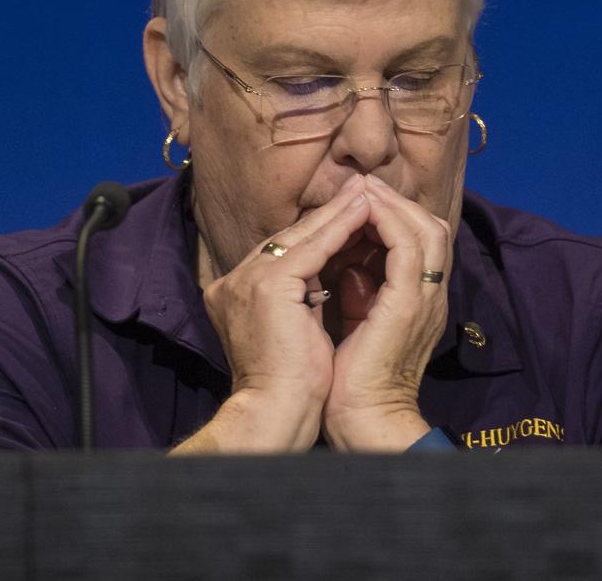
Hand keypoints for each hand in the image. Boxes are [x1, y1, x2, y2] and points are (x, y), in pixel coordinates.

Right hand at [173, 173, 369, 452]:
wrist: (275, 414)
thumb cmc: (291, 384)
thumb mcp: (295, 329)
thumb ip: (302, 297)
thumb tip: (336, 272)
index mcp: (235, 292)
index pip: (282, 252)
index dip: (319, 231)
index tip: (351, 212)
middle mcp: (232, 281)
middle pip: (289, 237)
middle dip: (330, 214)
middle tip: (363, 188)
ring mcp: (245, 279)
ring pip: (300, 236)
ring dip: (339, 213)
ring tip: (369, 193)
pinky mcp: (267, 284)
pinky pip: (312, 248)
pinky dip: (340, 228)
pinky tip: (365, 212)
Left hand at [323, 174, 451, 450]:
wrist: (362, 419)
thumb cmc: (349, 380)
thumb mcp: (355, 322)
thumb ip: (356, 291)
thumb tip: (342, 262)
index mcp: (418, 300)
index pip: (418, 242)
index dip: (392, 215)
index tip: (359, 199)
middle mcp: (429, 295)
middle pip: (430, 227)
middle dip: (396, 201)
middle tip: (363, 183)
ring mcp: (424, 299)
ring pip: (426, 228)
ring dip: (393, 204)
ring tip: (364, 188)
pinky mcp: (410, 304)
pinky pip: (408, 246)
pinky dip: (388, 222)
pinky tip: (364, 210)